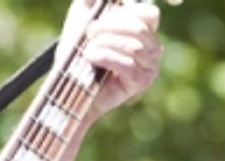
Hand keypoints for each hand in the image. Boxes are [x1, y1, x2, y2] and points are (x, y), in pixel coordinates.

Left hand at [59, 0, 162, 120]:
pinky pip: (127, 64)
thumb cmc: (78, 50)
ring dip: (104, 43)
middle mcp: (153, 49)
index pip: (149, 14)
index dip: (125, 10)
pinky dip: (104, 57)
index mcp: (144, 31)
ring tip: (88, 49)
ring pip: (132, 46)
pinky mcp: (140, 82)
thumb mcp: (82, 14)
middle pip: (138, 28)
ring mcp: (149, 67)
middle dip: (109, 26)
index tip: (100, 18)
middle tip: (90, 32)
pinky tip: (91, 58)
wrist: (72, 86)